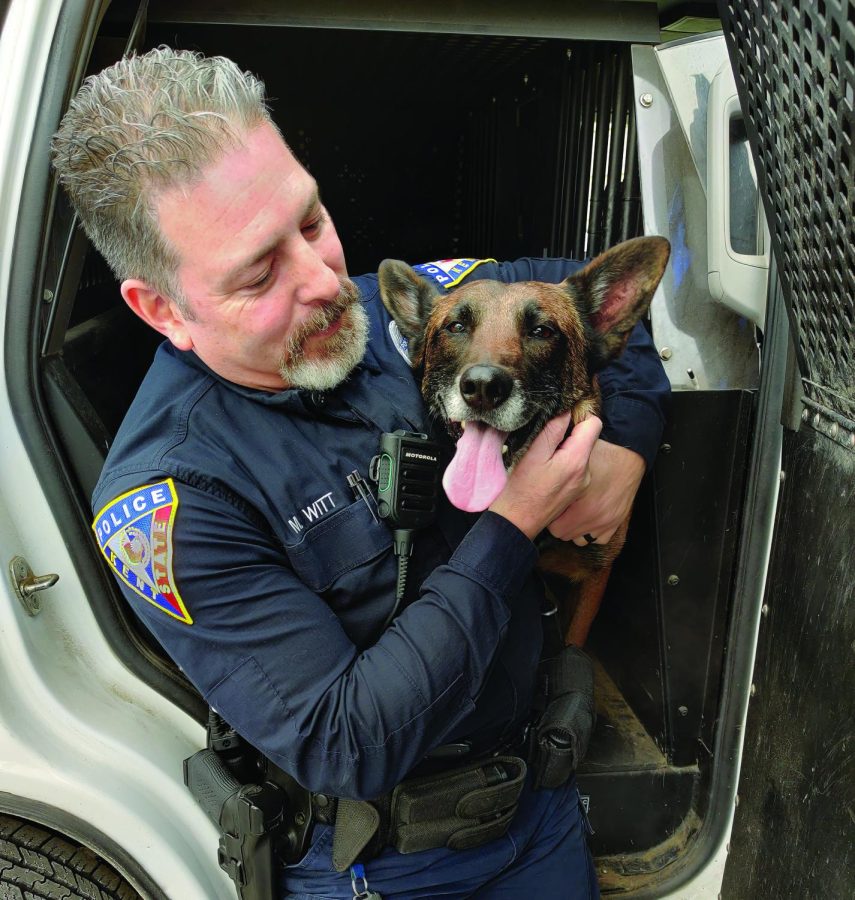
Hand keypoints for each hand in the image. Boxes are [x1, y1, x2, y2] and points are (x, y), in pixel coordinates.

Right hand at [489, 414, 601, 538]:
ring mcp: (584, 483)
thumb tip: (566, 409)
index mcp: (577, 460)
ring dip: (566, 449)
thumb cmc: (521, 488)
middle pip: (587, 438)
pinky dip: (564, 463)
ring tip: (544, 457)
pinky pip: (576, 467)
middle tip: (546, 439)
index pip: (594, 423)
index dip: (578, 416)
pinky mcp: (577, 491)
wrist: (518, 522)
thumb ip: (552, 429)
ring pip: (580, 452)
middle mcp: (587, 472)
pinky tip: (547, 471)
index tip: (560, 419)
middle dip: (570, 433)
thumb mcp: (533, 453)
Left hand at [546, 440, 644, 544]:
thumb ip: (556, 481)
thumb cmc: (601, 454)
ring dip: (574, 529)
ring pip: (581, 540)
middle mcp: (596, 519)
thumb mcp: (573, 464)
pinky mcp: (617, 521)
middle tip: (560, 507)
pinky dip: (592, 531)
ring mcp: (608, 522)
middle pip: (565, 535)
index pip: (554, 528)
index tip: (551, 505)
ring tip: (573, 513)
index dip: (550, 516)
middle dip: (560, 523)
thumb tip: (535, 486)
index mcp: (583, 508)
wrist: (629, 453)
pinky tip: (588, 518)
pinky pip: (599, 539)